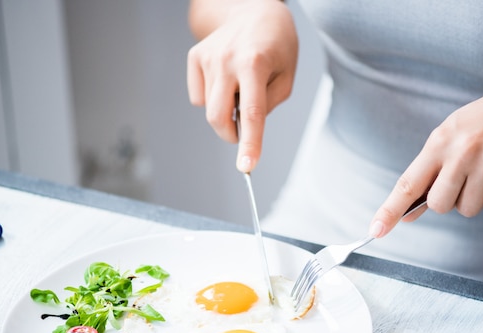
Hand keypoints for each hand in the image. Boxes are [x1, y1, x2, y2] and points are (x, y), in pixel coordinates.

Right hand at [187, 0, 297, 171]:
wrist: (254, 10)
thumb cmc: (276, 45)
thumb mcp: (286, 76)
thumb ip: (268, 105)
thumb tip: (243, 126)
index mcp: (255, 63)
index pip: (252, 113)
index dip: (250, 144)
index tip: (247, 166)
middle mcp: (227, 59)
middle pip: (219, 117)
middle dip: (231, 135)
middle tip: (242, 132)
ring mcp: (207, 57)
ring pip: (209, 109)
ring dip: (226, 110)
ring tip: (241, 87)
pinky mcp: (195, 56)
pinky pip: (198, 96)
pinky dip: (212, 98)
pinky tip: (225, 79)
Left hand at [369, 77, 482, 237]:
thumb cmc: (480, 124)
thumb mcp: (447, 139)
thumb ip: (426, 176)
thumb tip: (407, 214)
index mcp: (438, 143)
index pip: (408, 184)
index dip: (390, 210)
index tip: (376, 230)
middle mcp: (461, 151)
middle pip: (440, 205)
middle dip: (449, 201)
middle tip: (462, 180)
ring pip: (469, 209)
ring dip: (476, 199)